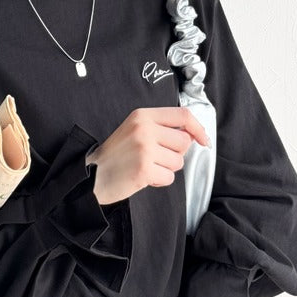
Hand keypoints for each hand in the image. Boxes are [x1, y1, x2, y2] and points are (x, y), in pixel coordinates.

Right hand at [86, 106, 210, 204]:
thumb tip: (193, 134)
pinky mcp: (144, 169)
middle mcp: (144, 129)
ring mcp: (144, 149)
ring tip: (145, 166)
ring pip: (178, 162)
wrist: (92, 175)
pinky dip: (159, 181)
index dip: (198, 128)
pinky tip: (143, 177)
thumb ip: (160, 128)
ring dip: (166, 168)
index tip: (203, 140)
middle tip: (155, 157)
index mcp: (142, 116)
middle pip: (184, 142)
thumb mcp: (134, 130)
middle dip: (175, 154)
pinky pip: (169, 177)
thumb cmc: (115, 155)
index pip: (182, 115)